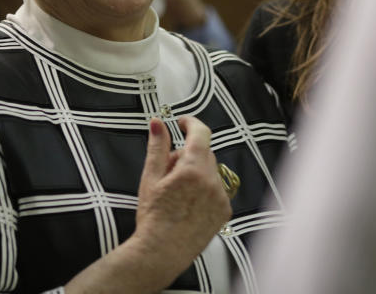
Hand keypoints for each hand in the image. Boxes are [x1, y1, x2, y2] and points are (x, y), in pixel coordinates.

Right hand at [131, 116, 231, 283]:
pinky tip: (188, 204)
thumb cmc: (153, 218)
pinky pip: (217, 189)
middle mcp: (211, 181)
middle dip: (186, 155)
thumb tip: (158, 123)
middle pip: (203, 153)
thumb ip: (157, 147)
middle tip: (168, 171)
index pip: (200, 133)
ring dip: (196, 172)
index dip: (191, 123)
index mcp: (193, 169)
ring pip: (210, 171)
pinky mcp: (224, 211)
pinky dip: (205, 189)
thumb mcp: (150, 178)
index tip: (183, 123)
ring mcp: (220, 197)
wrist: (161, 253)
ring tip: (177, 193)